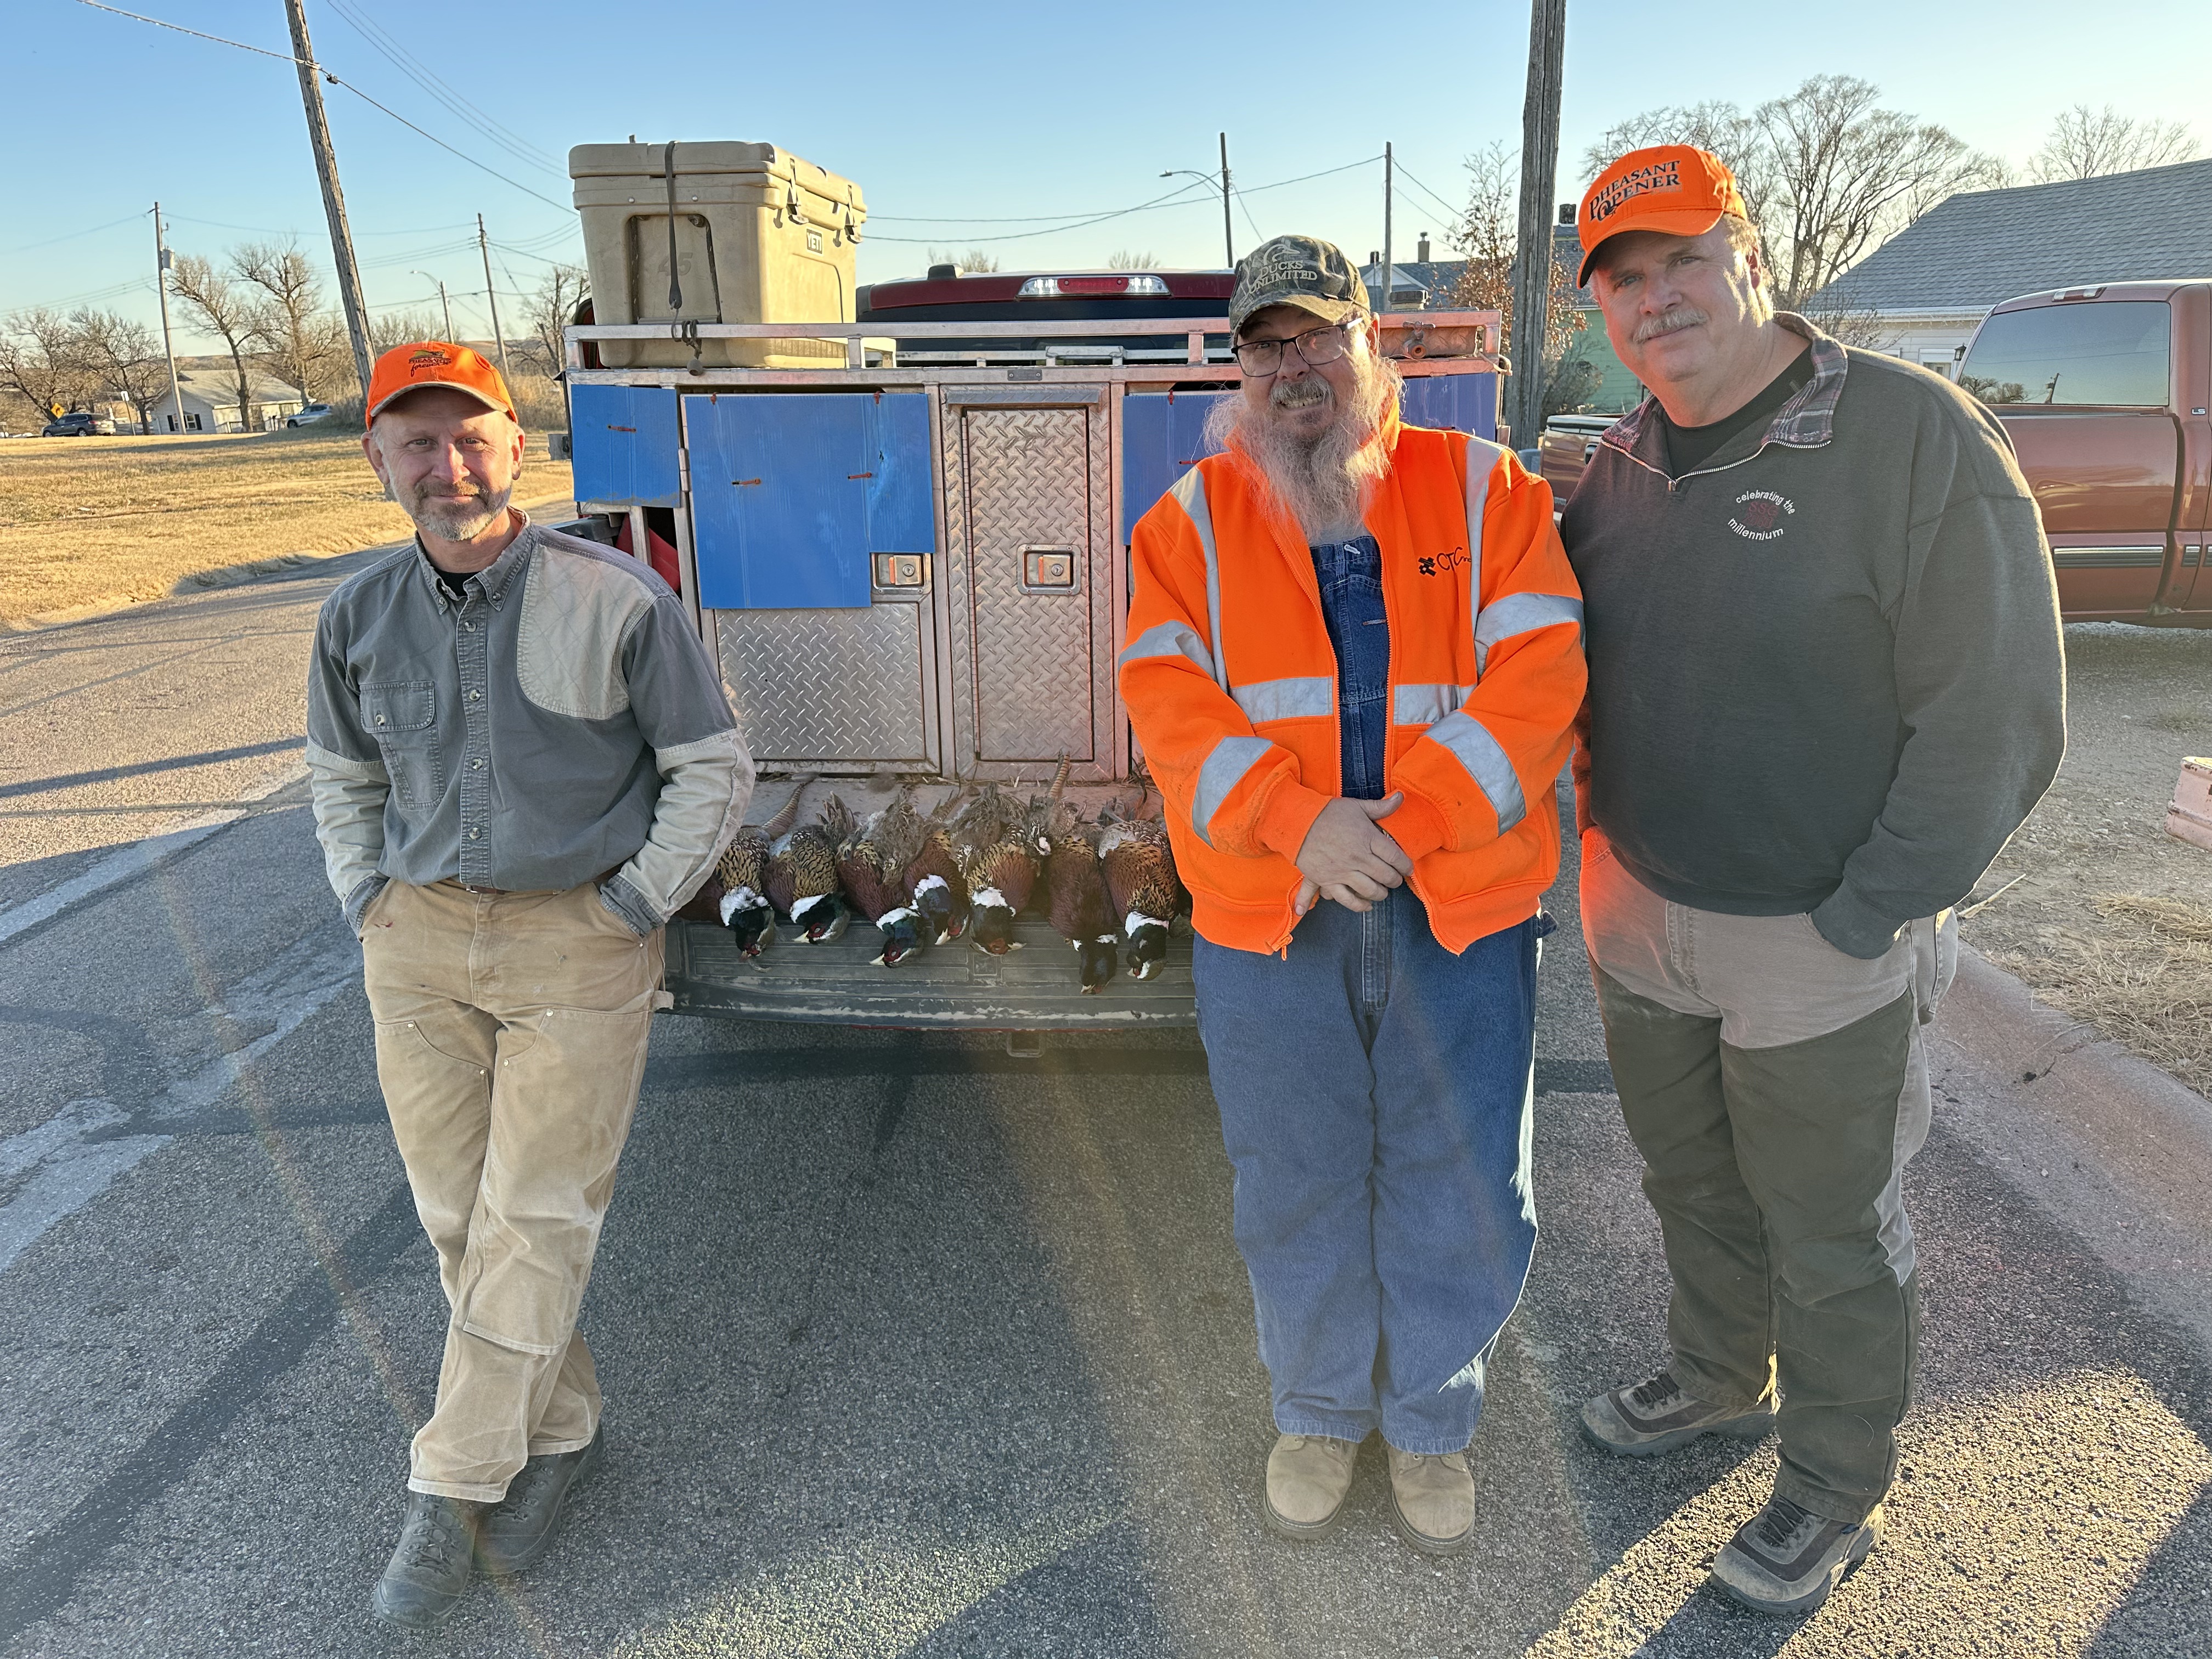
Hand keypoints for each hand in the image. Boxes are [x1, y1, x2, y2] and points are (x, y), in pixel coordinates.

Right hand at [1293, 793, 1411, 914]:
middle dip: (1395, 880)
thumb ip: (1380, 806)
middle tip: (1396, 880)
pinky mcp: (1328, 881)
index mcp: (1367, 838)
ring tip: (1382, 892)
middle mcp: (1358, 857)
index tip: (1408, 868)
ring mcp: (1343, 871)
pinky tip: (1366, 906)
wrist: (1297, 823)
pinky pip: (1347, 899)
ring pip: (1370, 890)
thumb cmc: (1327, 813)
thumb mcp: (1355, 806)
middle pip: (1386, 876)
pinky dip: (1358, 905)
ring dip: (1380, 894)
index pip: (1395, 857)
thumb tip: (1401, 796)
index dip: (1405, 865)